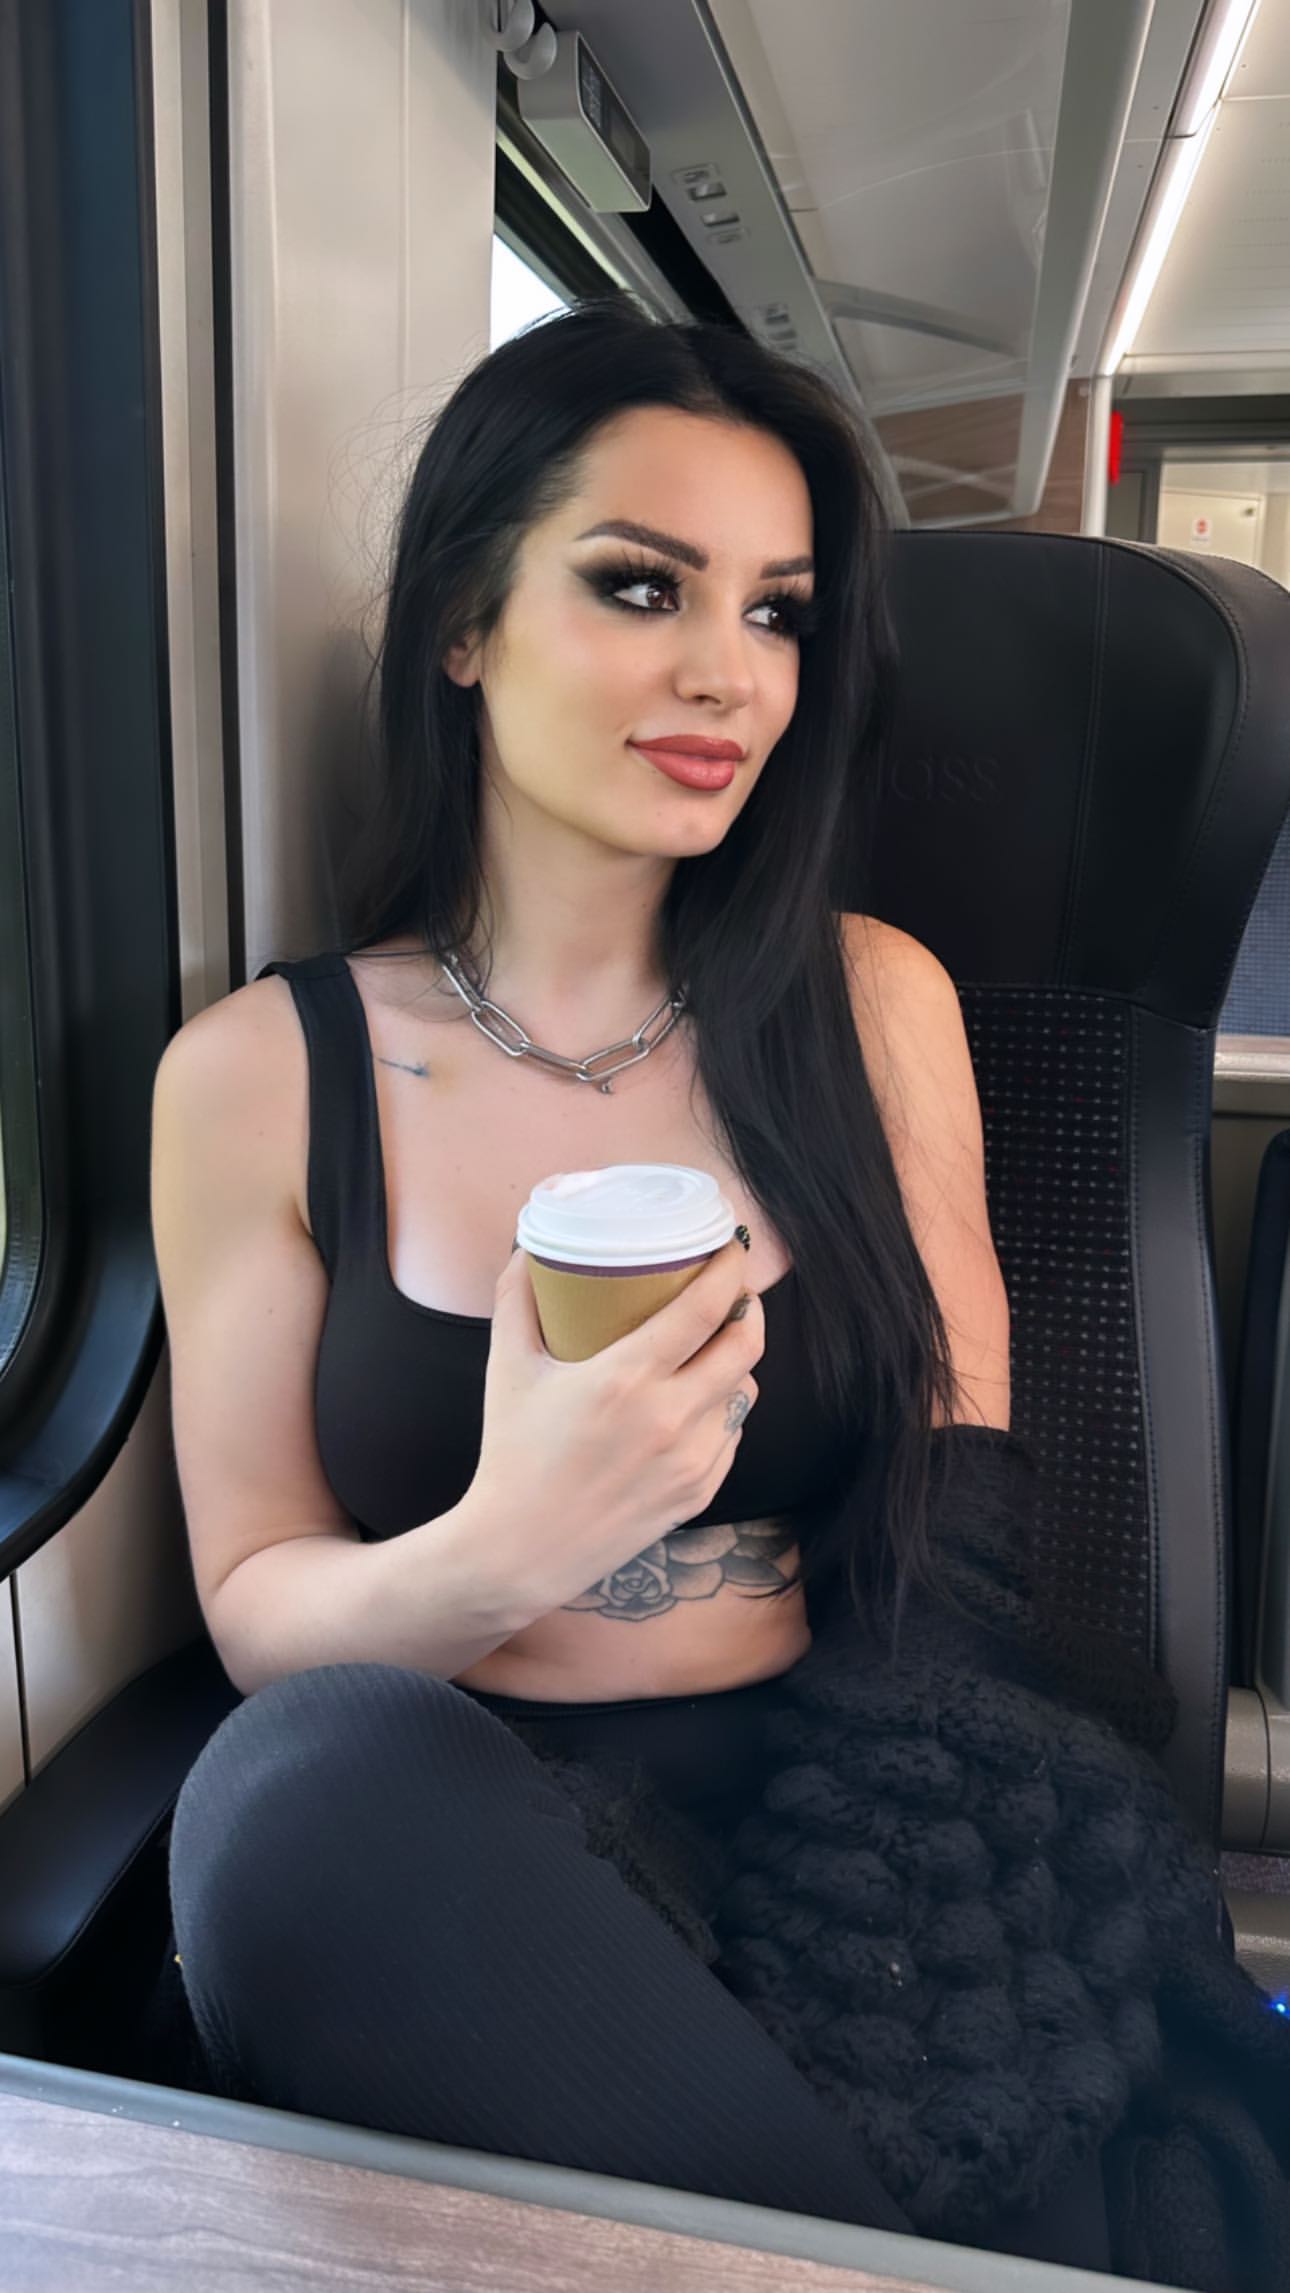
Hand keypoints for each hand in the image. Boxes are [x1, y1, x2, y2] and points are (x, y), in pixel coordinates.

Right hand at [470, 1237, 764, 1622]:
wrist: (520, 1552)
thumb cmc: (512, 1456)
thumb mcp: (507, 1369)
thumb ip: (515, 1300)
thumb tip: (527, 1249)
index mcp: (627, 1379)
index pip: (707, 1308)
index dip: (730, 1268)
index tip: (729, 1246)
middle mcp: (670, 1418)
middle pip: (745, 1345)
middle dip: (748, 1309)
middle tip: (732, 1291)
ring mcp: (691, 1460)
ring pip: (745, 1391)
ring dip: (737, 1362)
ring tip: (713, 1346)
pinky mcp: (699, 1492)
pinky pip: (732, 1434)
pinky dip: (723, 1409)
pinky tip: (699, 1401)